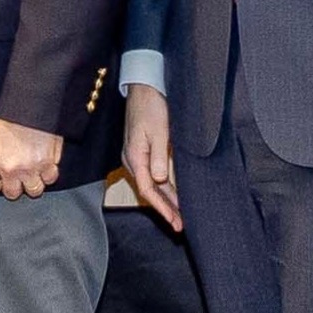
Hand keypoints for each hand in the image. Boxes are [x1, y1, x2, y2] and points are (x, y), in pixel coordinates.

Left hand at [0, 118, 64, 196]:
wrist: (31, 105)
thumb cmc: (11, 119)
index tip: (3, 176)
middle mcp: (9, 168)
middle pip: (12, 193)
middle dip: (15, 185)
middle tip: (19, 174)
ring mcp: (29, 168)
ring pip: (33, 190)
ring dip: (33, 183)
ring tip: (33, 172)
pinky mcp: (48, 164)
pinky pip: (50, 178)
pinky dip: (49, 173)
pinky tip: (46, 164)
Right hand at [120, 86, 182, 232]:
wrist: (143, 87)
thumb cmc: (151, 106)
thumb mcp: (159, 129)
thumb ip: (159, 155)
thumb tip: (160, 178)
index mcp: (134, 156)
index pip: (148, 189)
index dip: (162, 207)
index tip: (175, 220)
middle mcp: (132, 160)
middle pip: (149, 191)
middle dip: (165, 209)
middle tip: (180, 225)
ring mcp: (137, 157)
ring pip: (152, 185)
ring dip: (166, 201)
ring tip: (179, 216)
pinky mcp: (143, 152)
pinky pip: (153, 176)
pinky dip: (164, 188)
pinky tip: (174, 196)